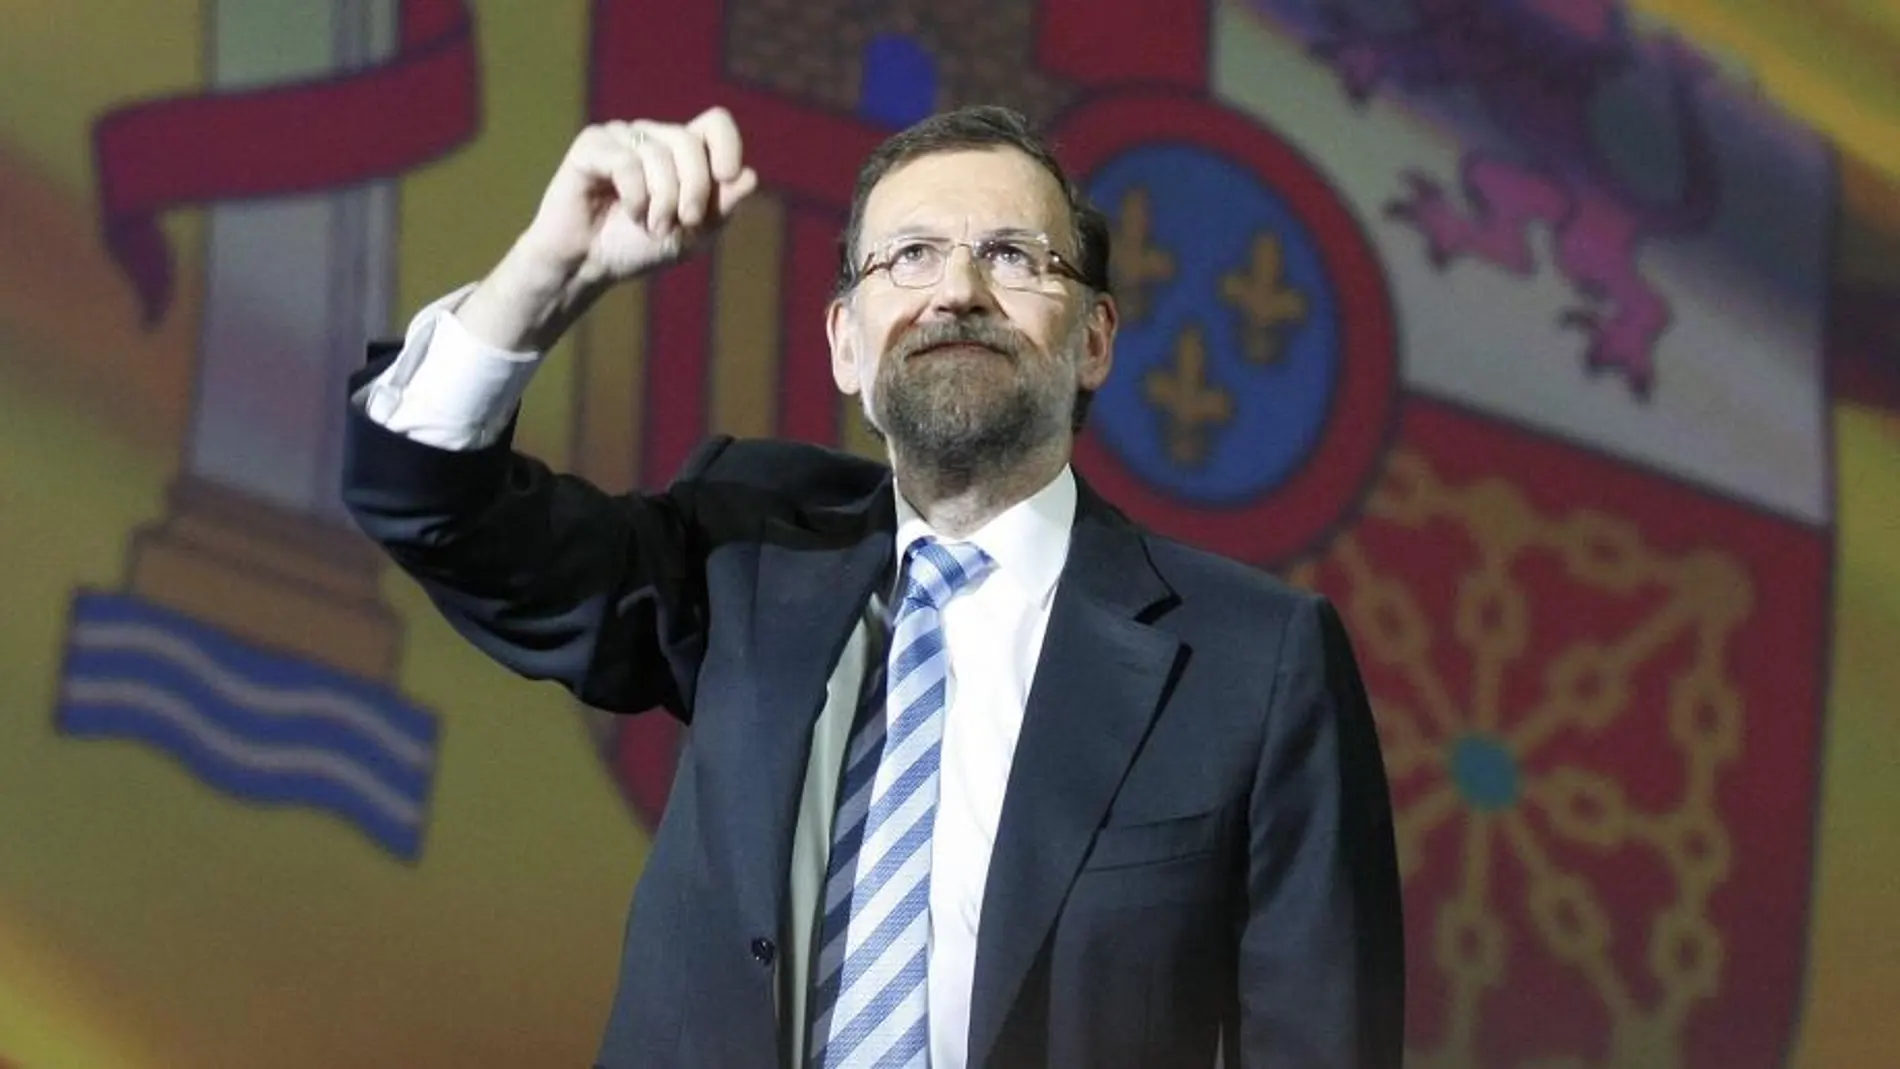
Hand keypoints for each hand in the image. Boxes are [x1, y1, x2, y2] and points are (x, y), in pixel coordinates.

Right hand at [460, 106, 759, 351]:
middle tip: (684, 223)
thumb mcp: (690, 237)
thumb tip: (750, 176)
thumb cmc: (637, 249)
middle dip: (695, 188)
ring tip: (651, 227)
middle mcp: (652, 137)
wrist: (586, 266)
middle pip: (690, 141)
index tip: (727, 176)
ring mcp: (621, 137)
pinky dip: (636, 196)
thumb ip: (721, 209)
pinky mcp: (591, 145)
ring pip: (659, 153)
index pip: (715, 123)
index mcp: (681, 152)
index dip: (728, 145)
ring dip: (662, 201)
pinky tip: (630, 214)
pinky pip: (626, 162)